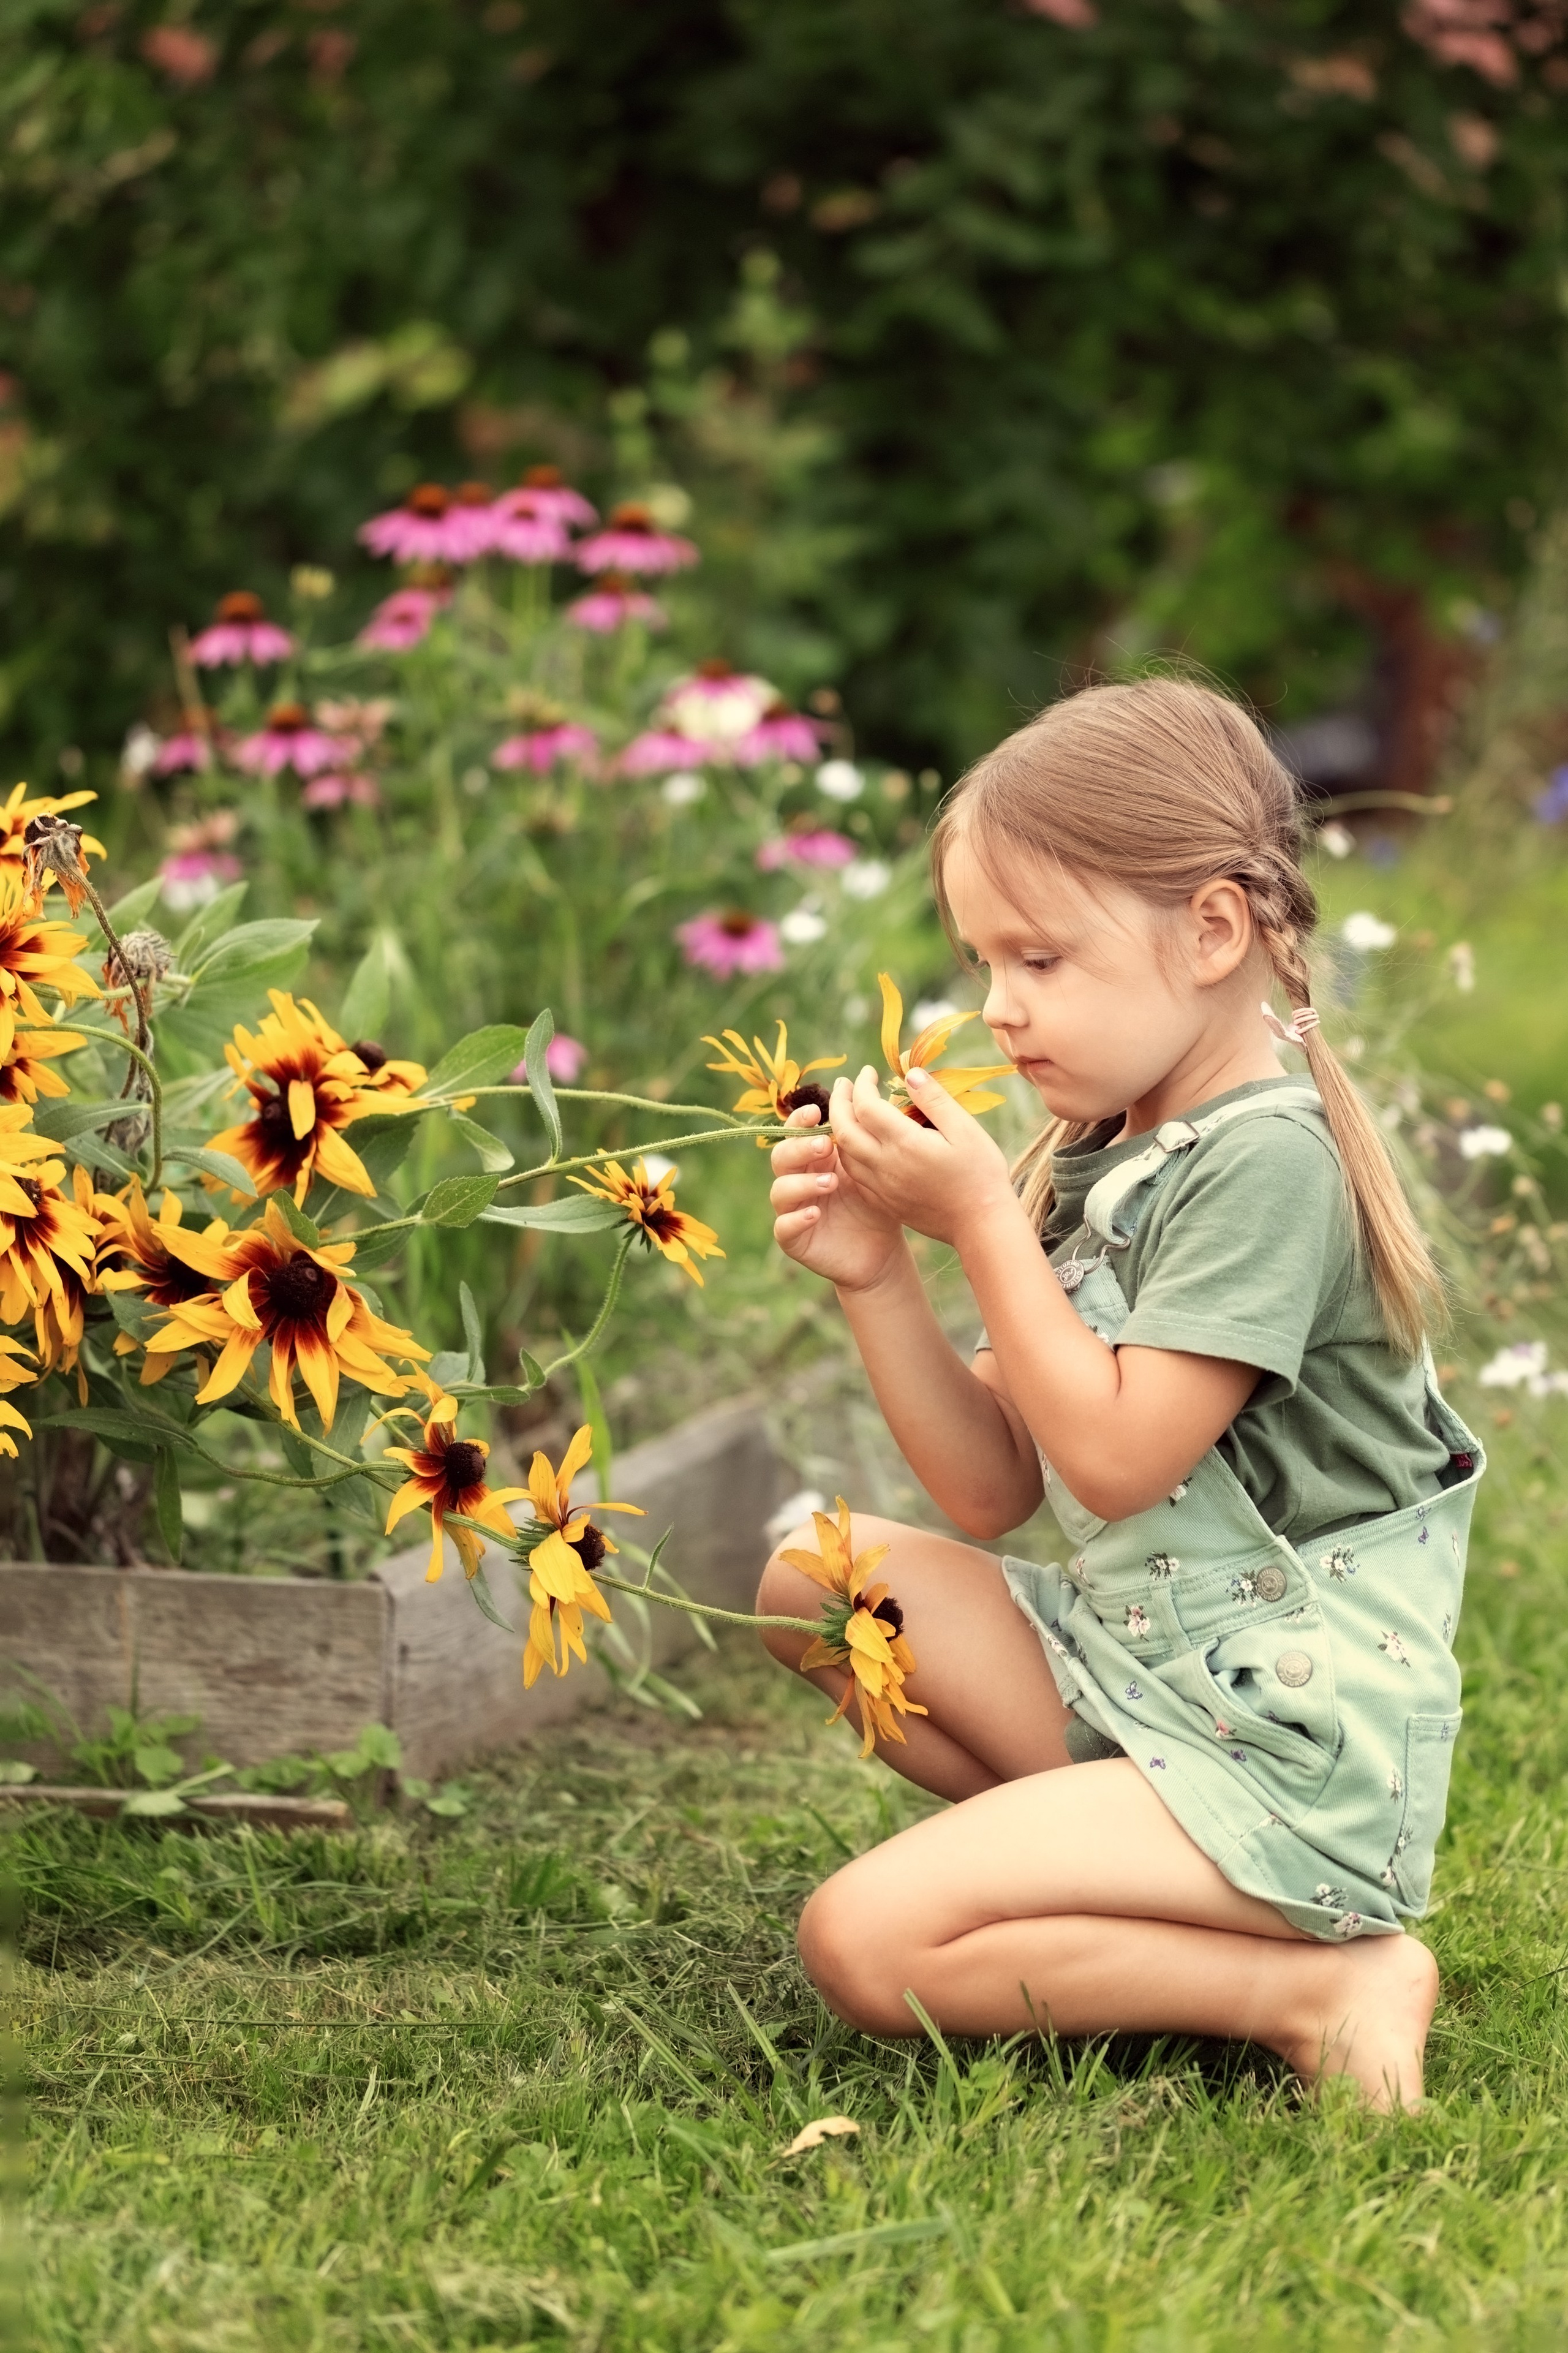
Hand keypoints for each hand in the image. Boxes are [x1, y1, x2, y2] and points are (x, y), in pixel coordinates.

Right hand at [770, 1103, 905, 1292]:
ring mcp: (793, 1211)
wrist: (883, 1251)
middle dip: (800, 1148)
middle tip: (824, 1145)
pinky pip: (784, 1228)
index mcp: (814, 1159)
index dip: (799, 1121)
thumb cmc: (879, 1203)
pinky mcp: (794, 1240)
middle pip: (781, 1156)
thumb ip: (865, 1138)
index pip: (796, 1132)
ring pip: (780, 1190)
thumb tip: (873, 1093)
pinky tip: (815, 1214)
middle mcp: (798, 1181)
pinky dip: (796, 1219)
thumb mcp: (874, 1168)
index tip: (817, 1112)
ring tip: (831, 1182)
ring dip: (802, 1183)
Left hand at [827, 1063, 1016, 1247]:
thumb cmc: (980, 1173)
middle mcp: (886, 1166)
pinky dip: (849, 1153)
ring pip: (845, 1154)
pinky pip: (855, 1175)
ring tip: (847, 1109)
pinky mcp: (884, 1203)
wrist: (980, 1224)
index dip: (862, 1085)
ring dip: (839, 1128)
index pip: (866, 1106)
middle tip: (845, 1084)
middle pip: (843, 1130)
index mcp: (905, 1144)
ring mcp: (882, 1188)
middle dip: (839, 1102)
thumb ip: (934, 1100)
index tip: (869, 1072)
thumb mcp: (965, 1129)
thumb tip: (910, 1074)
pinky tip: (859, 1143)